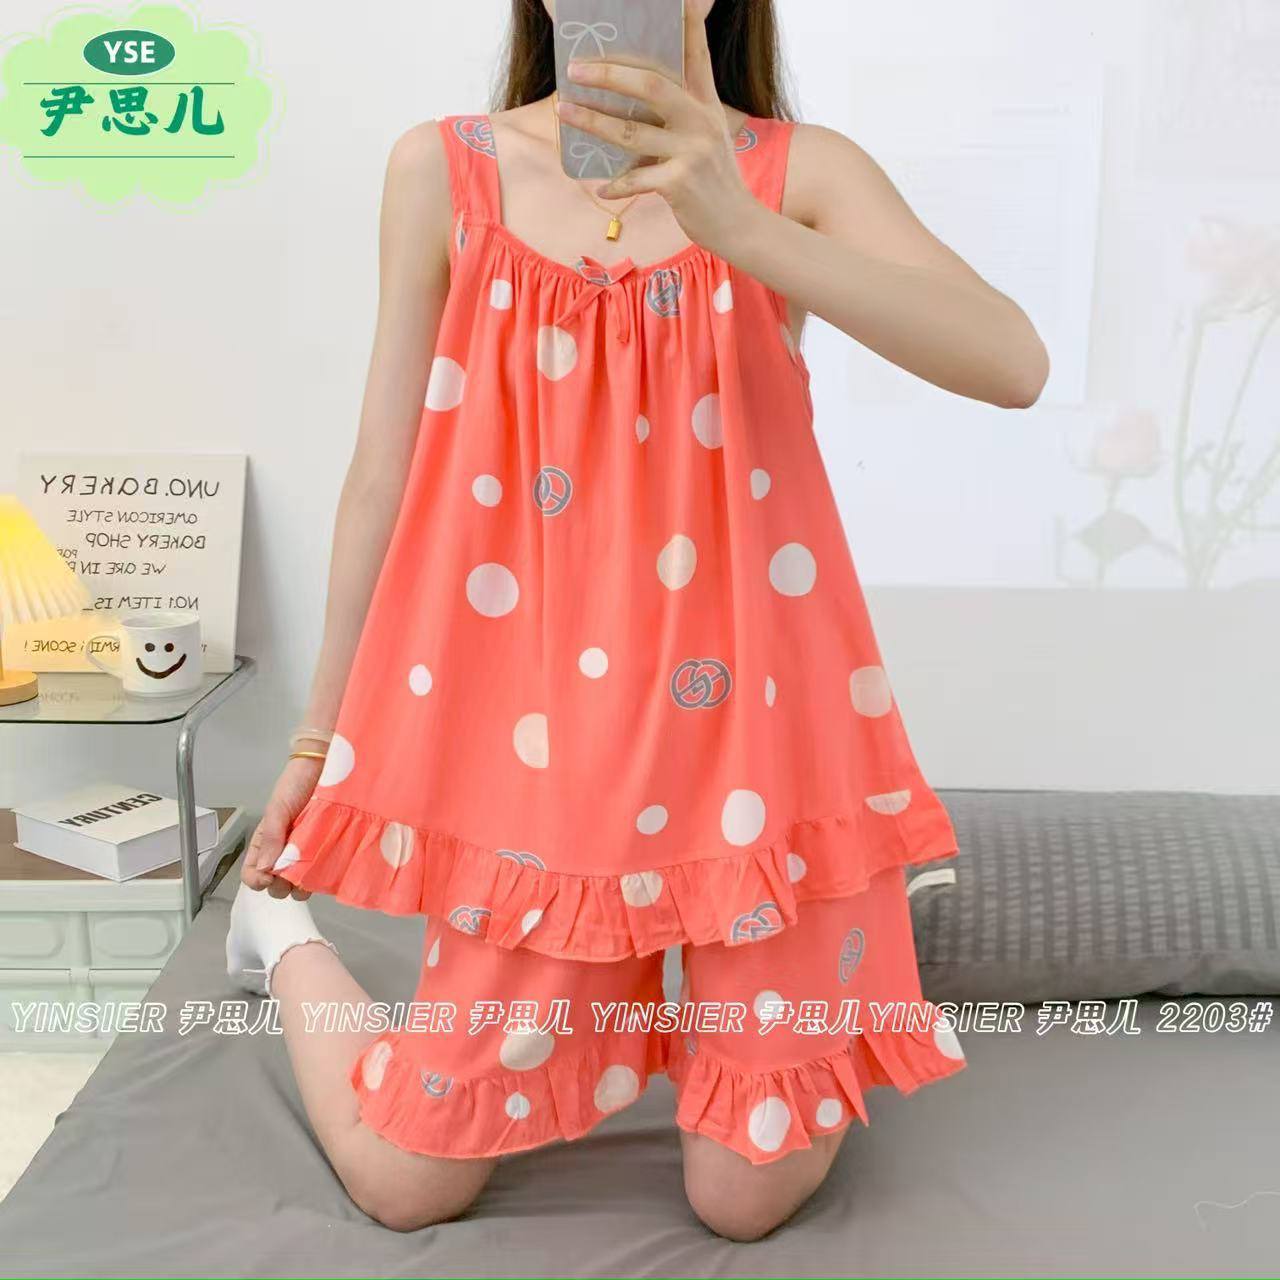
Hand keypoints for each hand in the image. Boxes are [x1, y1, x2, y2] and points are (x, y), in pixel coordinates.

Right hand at [241, 756, 322, 898]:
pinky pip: (321, 874)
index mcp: (266, 844)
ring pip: (299, 885)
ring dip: (301, 886)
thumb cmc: (295, 785)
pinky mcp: (327, 852)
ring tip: (309, 873)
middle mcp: (284, 853)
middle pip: (276, 885)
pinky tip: (324, 869)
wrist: (325, 767)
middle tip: (290, 875)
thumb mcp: (277, 809)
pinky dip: (320, 877)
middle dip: (280, 887)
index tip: (268, 878)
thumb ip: (271, 837)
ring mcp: (306, 854)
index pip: (252, 873)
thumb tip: (264, 869)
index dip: (257, 880)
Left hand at [556, 7, 757, 255]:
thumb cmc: (713, 180)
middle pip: (649, 85)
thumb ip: (679, 115)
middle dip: (607, 75)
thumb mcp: (707, 137)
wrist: (738, 224)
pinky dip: (615, 185)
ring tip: (563, 112)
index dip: (686, 23)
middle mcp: (700, 121)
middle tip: (575, 70)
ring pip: (630, 132)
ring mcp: (691, 152)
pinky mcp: (679, 183)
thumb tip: (630, 104)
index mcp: (706, 104)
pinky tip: (601, 187)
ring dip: (592, 122)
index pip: (695, 53)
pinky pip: (636, 179)